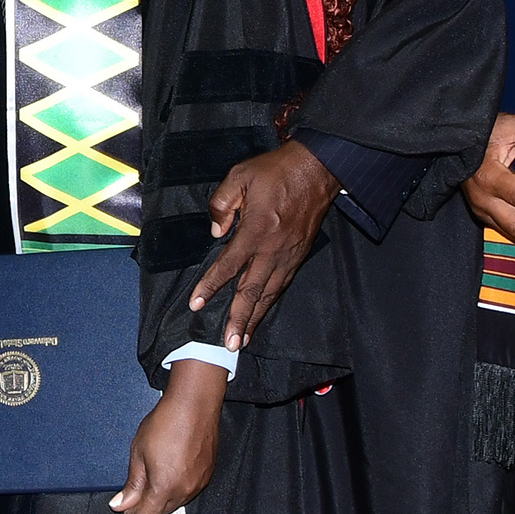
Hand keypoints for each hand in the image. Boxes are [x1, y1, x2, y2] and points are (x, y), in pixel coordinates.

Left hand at [111, 357, 222, 513]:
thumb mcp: (138, 452)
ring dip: (163, 495)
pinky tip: (172, 466)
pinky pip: (189, 491)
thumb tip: (120, 505)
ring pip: (176, 503)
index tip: (126, 502)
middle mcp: (184, 491)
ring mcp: (198, 484)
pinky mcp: (207, 475)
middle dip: (147, 504)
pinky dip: (178, 486)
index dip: (132, 513)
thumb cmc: (165, 424)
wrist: (194, 405)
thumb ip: (132, 484)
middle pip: (161, 513)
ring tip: (156, 469)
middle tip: (139, 482)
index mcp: (164, 487)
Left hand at [192, 139, 338, 350]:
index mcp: (256, 231)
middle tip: (229, 344)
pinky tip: (262, 312)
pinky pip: (282, 285)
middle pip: (252, 291)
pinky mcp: (299, 255)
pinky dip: (271, 302)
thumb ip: (222, 204)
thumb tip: (215, 231)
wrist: (318, 169)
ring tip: (243, 339)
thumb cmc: (276, 171)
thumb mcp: (240, 176)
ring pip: (269, 294)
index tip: (196, 304)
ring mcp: (289, 255)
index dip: (211, 286)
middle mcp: (273, 250)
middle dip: (239, 319)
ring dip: (256, 318)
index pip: (229, 265)